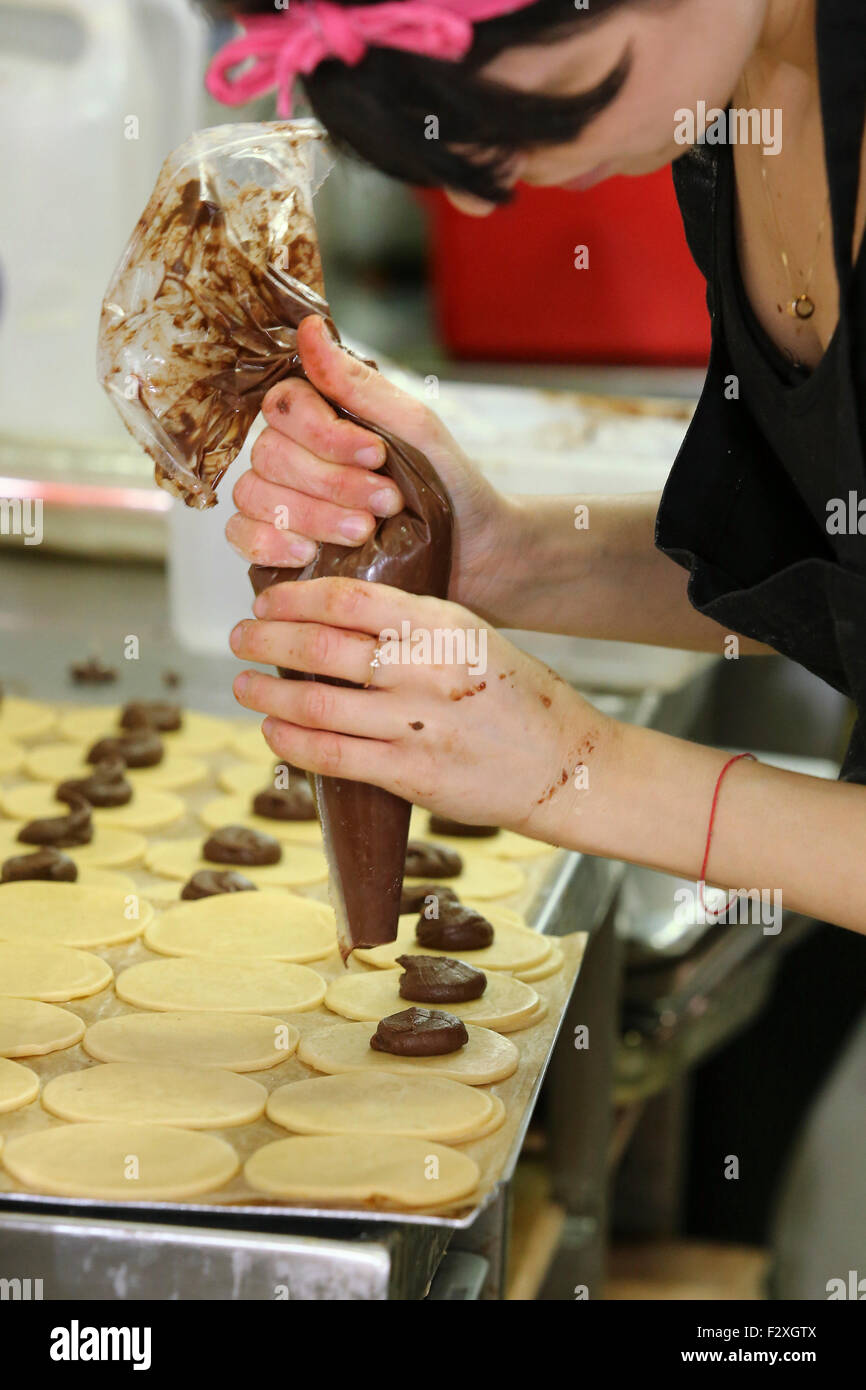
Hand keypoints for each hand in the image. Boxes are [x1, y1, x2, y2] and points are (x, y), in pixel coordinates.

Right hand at [225, 315, 517, 618]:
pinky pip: (243, 536)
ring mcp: (281, 500)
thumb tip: (310, 328)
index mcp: (323, 416)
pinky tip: (309, 554)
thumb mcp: (416, 429)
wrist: (473, 552)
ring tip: (364, 532)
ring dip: (310, 515)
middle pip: (270, 454)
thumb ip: (360, 385)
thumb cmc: (448, 485)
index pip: (286, 407)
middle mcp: (294, 454)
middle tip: (386, 502)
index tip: (377, 455)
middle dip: (331, 482)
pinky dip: (270, 544)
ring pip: (254, 494)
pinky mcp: (278, 545)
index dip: (324, 433)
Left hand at [229, 576, 611, 838]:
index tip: (268, 600)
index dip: (295, 596)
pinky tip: (274, 730)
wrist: (563, 765)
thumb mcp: (473, 638)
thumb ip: (413, 626)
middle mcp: (427, 672)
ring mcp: (417, 726)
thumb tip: (336, 616)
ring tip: (245, 685)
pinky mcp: (411, 775)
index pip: (350, 599)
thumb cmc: (515, 696)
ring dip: (268, 693)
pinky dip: (293, 741)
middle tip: (241, 638)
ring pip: (317, 704)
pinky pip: (333, 756)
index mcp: (443, 627)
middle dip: (267, 639)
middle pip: (322, 647)